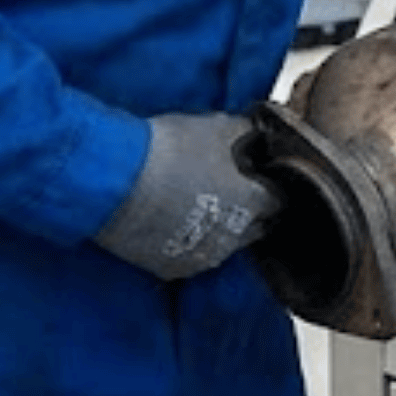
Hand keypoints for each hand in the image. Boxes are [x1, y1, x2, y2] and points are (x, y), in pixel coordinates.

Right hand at [95, 113, 280, 280]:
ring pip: (223, 245)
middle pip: (254, 227)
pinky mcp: (172, 269)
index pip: (277, 200)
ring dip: (218, 229)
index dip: (268, 186)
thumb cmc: (170, 150)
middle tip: (228, 189)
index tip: (257, 177)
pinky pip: (191, 257)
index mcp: (252, 202)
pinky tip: (174, 223)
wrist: (117, 181)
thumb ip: (245, 132)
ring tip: (197, 205)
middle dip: (248, 210)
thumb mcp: (217, 126)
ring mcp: (203, 257)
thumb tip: (257, 131)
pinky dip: (188, 243)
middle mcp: (234, 238)